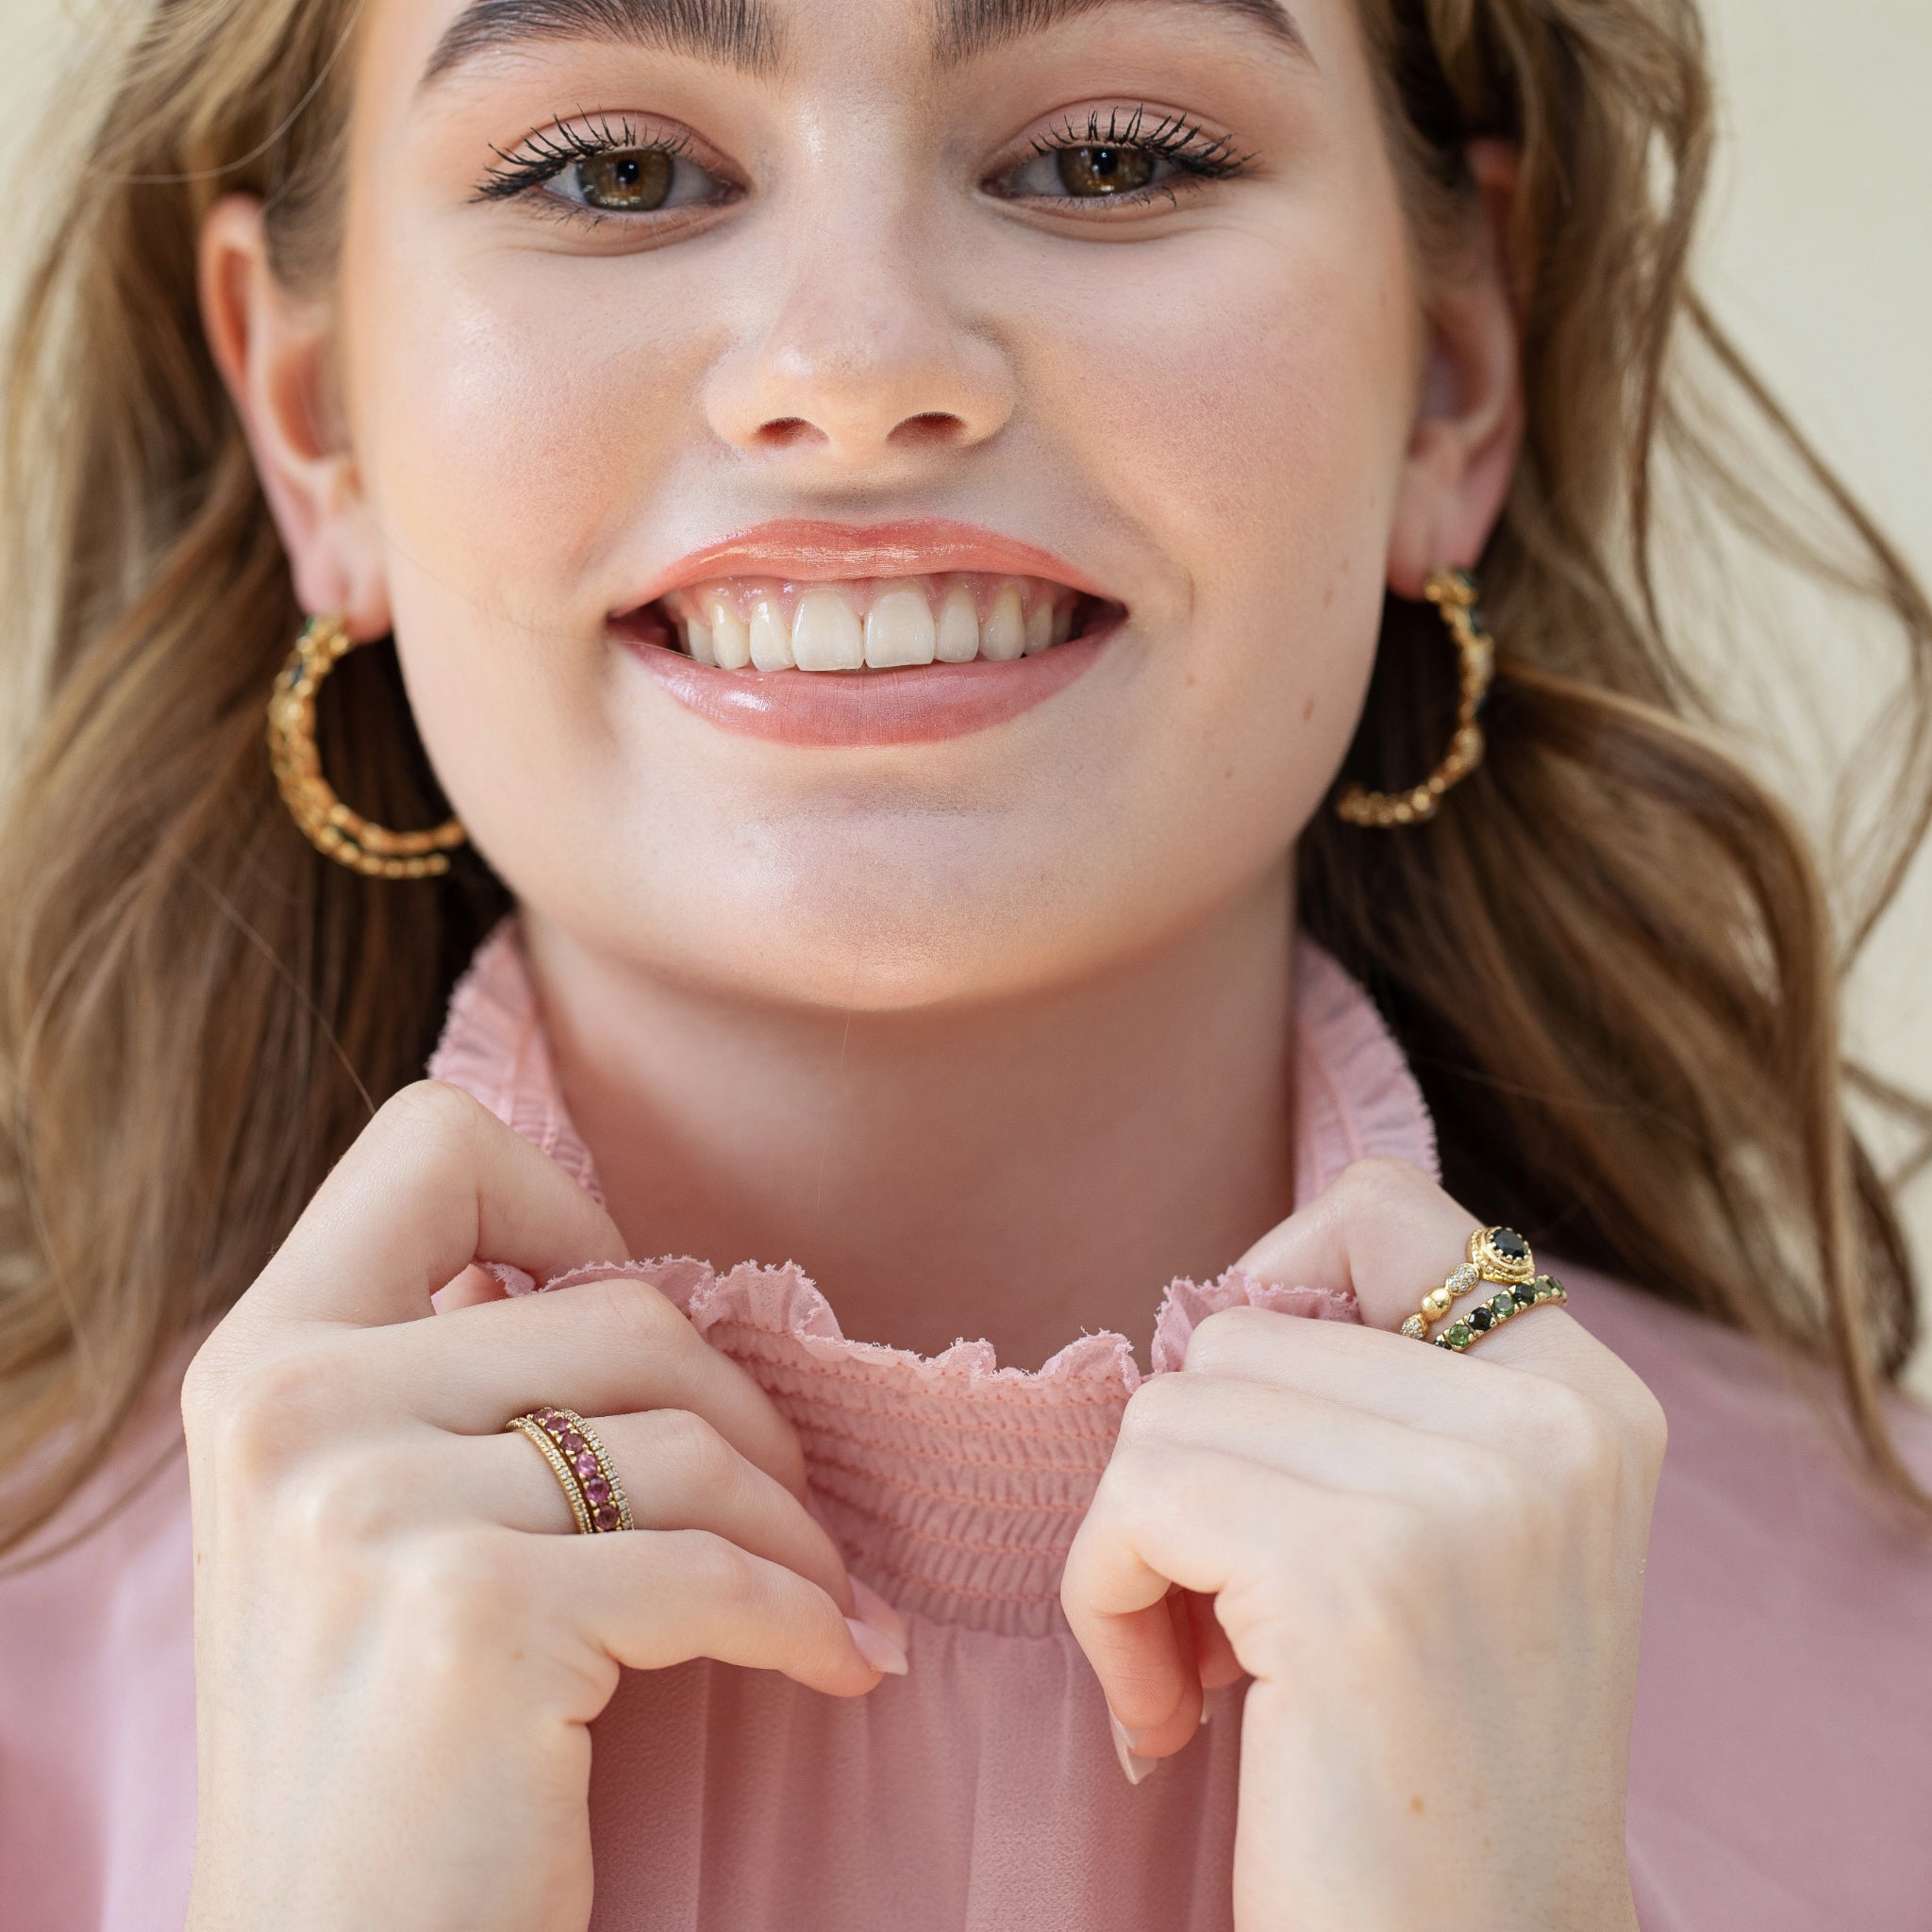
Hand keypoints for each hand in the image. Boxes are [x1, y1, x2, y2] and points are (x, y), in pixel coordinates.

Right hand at [180, 1082, 905, 1931]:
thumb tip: (617, 1263)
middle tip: (782, 1503)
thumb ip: (437, 1371)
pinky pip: (716, 1570)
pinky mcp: (478, 1622)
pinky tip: (835, 1660)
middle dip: (741, 1413)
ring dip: (790, 1525)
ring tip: (815, 1589)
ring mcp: (374, 1513)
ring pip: (685, 1439)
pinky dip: (805, 1619)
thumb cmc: (375, 1734)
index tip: (622, 1312)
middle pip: (621, 1312)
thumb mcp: (349, 1515)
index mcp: (260, 1359)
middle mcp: (294, 1411)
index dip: (559, 1207)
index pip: (431, 1146)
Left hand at [1061, 1158, 1662, 1931]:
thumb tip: (1209, 1306)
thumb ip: (1382, 1397)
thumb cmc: (1429, 1756)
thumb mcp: (1464, 1540)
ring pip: (1172, 1406)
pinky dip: (1105, 1601)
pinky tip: (1173, 1712)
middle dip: (1197, 1469)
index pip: (1380, 1206)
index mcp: (1590, 1398)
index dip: (1277, 1298)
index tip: (1270, 1446)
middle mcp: (1551, 1426)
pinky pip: (1135, 1500)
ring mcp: (1463, 1497)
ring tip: (1209, 1665)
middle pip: (1243, 1328)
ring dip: (1143, 1543)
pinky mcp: (1351, 1578)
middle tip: (1235, 1613)